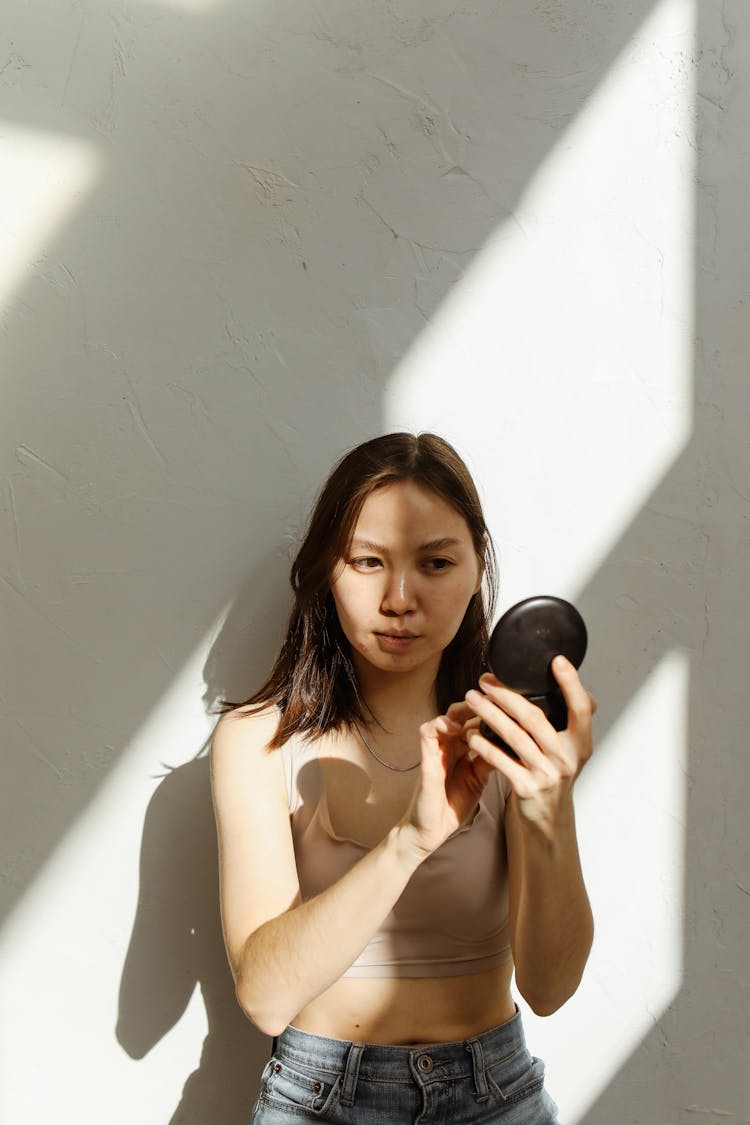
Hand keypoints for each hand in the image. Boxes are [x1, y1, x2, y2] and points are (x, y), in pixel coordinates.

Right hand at [397, 702, 497, 859]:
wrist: (433, 830)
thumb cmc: (454, 804)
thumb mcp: (479, 778)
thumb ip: (489, 758)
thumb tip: (511, 742)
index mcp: (463, 748)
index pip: (476, 721)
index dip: (491, 711)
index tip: (509, 705)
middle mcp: (449, 745)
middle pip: (462, 713)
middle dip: (479, 704)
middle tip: (495, 698)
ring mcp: (436, 750)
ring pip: (446, 717)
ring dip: (461, 710)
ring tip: (478, 707)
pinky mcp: (425, 759)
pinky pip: (427, 733)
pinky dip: (439, 725)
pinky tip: (455, 726)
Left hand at [463, 655, 596, 830]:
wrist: (547, 819)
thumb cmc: (553, 772)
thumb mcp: (570, 747)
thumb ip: (570, 716)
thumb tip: (568, 673)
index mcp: (581, 743)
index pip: (582, 708)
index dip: (571, 684)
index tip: (557, 660)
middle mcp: (567, 758)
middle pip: (535, 719)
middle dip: (507, 695)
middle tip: (485, 680)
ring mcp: (547, 774)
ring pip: (513, 736)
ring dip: (489, 714)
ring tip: (472, 699)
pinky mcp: (526, 788)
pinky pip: (499, 760)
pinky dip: (483, 744)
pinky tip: (471, 732)